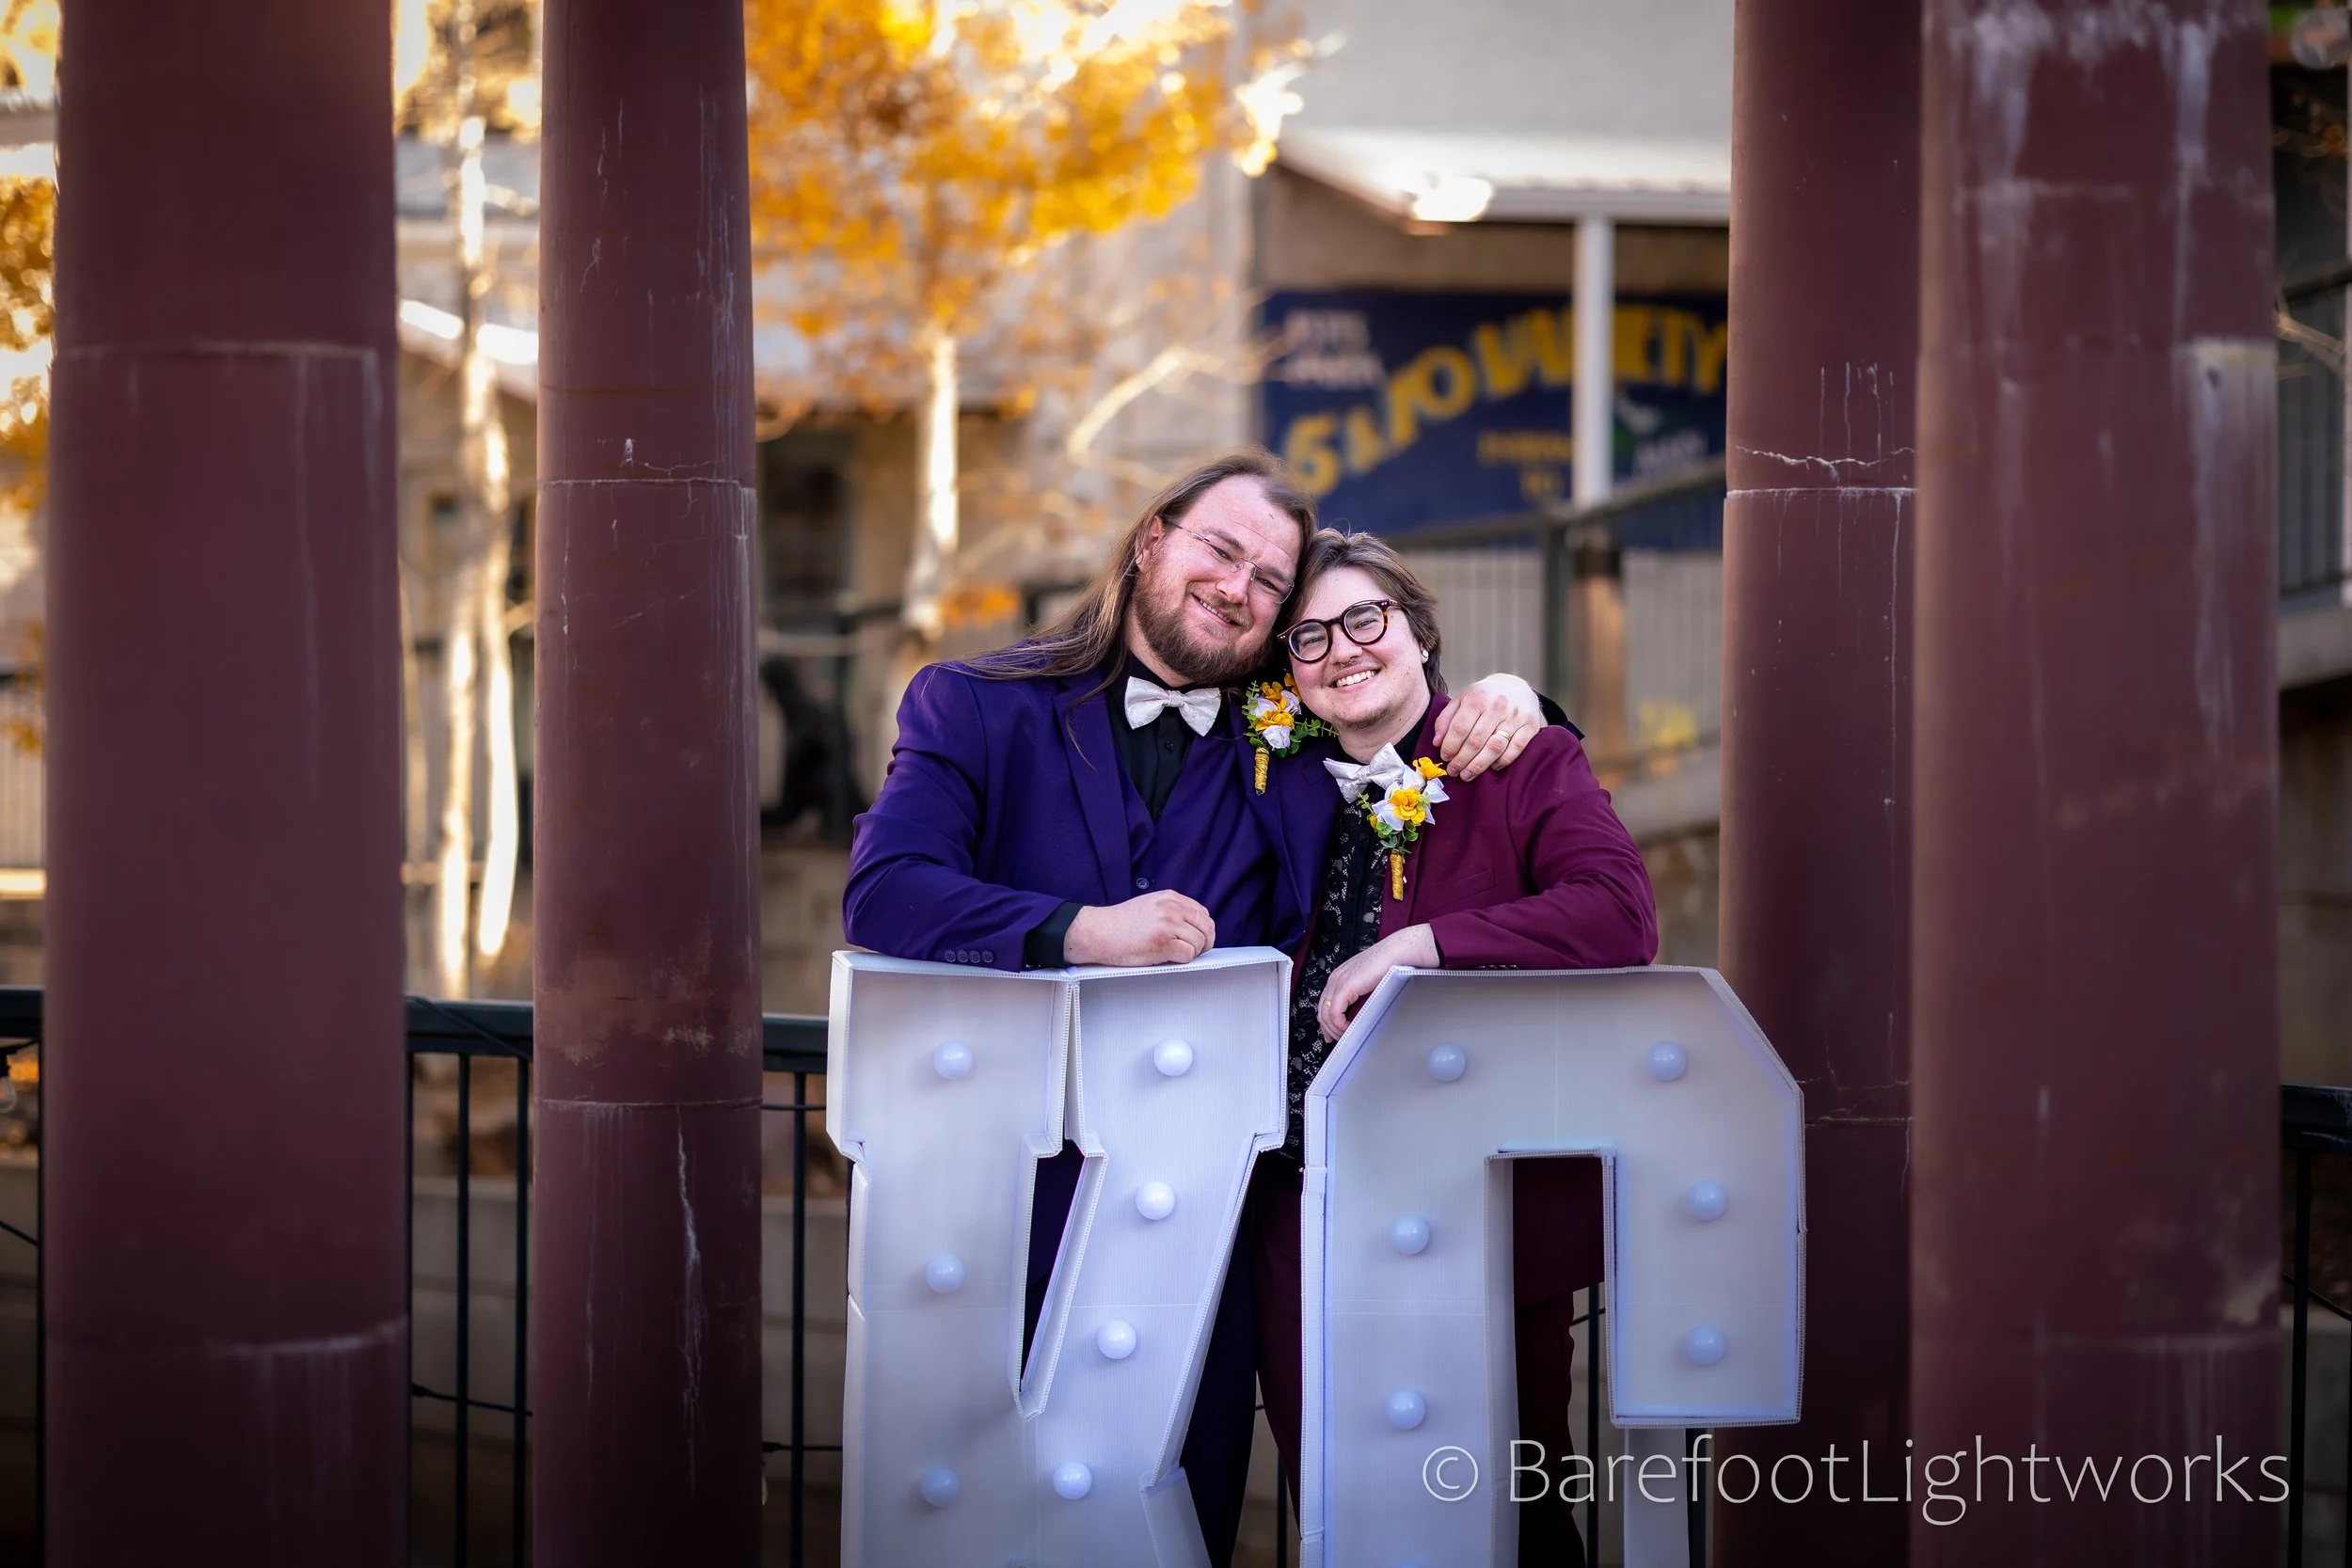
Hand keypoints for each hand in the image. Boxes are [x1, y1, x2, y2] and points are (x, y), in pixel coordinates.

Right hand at [1064, 891, 1215, 967]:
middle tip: (1195, 951)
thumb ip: (1171, 910)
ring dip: (1191, 953)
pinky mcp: (1163, 943)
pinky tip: (1169, 958)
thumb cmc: (1119, 923)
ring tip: (1175, 954)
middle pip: (1206, 927)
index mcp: (1170, 897)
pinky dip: (1182, 960)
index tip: (1199, 938)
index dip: (1204, 929)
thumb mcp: (1149, 905)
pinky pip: (1188, 955)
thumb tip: (1191, 925)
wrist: (1097, 931)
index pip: (1202, 913)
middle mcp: (1172, 908)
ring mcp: (1168, 925)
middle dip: (1204, 942)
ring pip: (1199, 943)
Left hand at [1319, 924, 1439, 1041]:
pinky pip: (1334, 1013)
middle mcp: (1336, 978)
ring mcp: (1338, 982)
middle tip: (1338, 1040)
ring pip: (1326, 1014)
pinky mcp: (1344, 986)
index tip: (1332, 1034)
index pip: (1325, 1003)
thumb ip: (1359, 998)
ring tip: (1348, 1036)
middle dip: (1329, 1029)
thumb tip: (1357, 1016)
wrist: (1399, 953)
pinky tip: (1350, 1029)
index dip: (1327, 1022)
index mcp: (1340, 976)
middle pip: (1322, 1011)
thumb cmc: (1391, 964)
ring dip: (1336, 1030)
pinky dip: (1340, 1025)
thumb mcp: (1369, 985)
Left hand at [1432, 673, 1543, 779]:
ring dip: (1479, 765)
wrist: (1516, 687)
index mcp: (1477, 698)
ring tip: (1467, 775)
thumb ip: (1446, 719)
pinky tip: (1491, 767)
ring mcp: (1515, 716)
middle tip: (1454, 771)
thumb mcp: (1462, 700)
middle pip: (1476, 741)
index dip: (1450, 746)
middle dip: (1461, 760)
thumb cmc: (1484, 697)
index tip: (1445, 758)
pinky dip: (1502, 761)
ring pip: (1495, 747)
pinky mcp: (1530, 725)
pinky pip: (1515, 749)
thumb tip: (1436, 742)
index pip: (1459, 728)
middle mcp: (1497, 705)